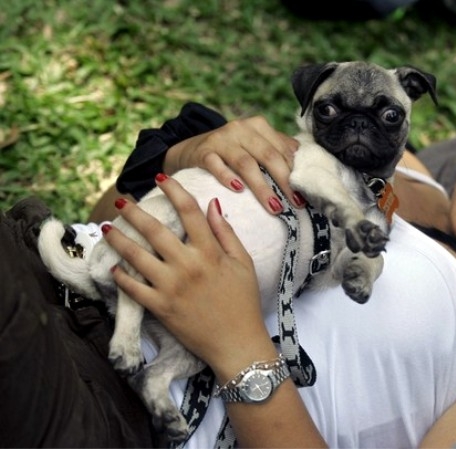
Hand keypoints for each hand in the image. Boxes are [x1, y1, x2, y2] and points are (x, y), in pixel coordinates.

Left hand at [105, 173, 277, 376]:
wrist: (237, 343)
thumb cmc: (244, 302)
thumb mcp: (244, 263)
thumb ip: (226, 233)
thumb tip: (212, 204)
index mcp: (210, 252)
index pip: (189, 211)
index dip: (173, 190)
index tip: (161, 179)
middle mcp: (188, 265)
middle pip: (155, 230)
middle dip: (135, 211)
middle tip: (122, 200)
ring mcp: (172, 287)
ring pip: (137, 256)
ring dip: (119, 239)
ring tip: (108, 228)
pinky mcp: (161, 308)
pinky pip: (134, 288)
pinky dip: (121, 276)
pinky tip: (115, 266)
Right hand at [163, 115, 303, 213]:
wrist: (190, 150)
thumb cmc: (231, 153)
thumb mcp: (255, 147)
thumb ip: (278, 152)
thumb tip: (306, 170)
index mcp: (259, 126)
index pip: (283, 150)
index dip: (297, 172)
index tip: (307, 194)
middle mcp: (241, 128)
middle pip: (268, 156)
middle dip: (285, 182)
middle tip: (296, 204)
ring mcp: (221, 139)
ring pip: (246, 163)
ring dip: (262, 187)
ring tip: (274, 206)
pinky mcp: (203, 151)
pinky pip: (216, 165)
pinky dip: (227, 177)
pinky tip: (238, 190)